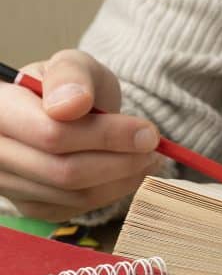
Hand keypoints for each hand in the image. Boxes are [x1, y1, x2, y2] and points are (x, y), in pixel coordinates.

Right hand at [0, 50, 161, 221]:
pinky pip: (77, 208)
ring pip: (74, 194)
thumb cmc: (70, 87)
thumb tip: (70, 105)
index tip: (147, 131)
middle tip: (153, 146)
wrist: (67, 113)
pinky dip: (112, 191)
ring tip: (147, 156)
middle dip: (120, 161)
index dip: (106, 136)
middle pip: (64, 171)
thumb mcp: (74, 66)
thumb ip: (72, 77)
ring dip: (122, 178)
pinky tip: (127, 171)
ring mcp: (8, 184)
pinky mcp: (30, 206)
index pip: (52, 135)